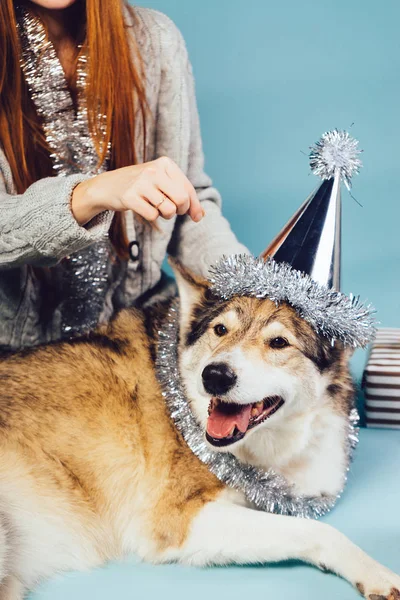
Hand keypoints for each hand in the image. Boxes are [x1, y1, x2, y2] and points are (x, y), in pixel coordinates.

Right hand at [71, 156, 204, 225]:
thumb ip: (183, 196)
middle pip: (182, 199)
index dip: (194, 206)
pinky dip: (152, 217)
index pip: (188, 189)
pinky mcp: (130, 196)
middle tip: (173, 210)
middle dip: (181, 210)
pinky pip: (153, 215)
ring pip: (168, 209)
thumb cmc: (142, 185)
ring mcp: (141, 183)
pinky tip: (144, 208)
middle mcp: (154, 170)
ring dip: (166, 215)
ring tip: (157, 208)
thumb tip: (201, 216)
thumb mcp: (163, 183)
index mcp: (165, 163)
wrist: (108, 185)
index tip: (196, 217)